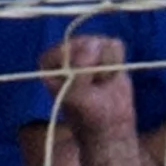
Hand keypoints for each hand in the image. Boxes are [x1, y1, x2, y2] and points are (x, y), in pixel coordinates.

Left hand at [39, 30, 133, 150]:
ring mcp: (87, 50)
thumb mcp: (78, 96)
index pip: (60, 50)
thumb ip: (79, 70)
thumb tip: (92, 42)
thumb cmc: (87, 115)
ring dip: (106, 65)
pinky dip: (117, 62)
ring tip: (100, 82)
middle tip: (93, 84)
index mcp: (49, 66)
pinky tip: (110, 76)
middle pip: (85, 42)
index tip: (80, 78)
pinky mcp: (105, 51)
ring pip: (102, 42)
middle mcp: (66, 54)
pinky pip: (115, 45)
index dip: (75, 63)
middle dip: (94, 64)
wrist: (109, 124)